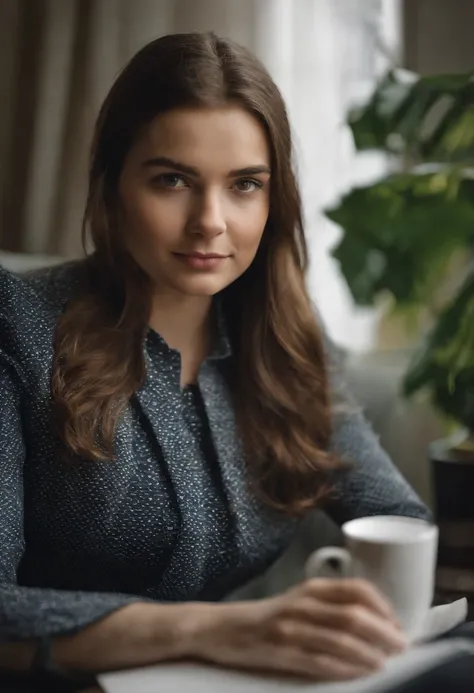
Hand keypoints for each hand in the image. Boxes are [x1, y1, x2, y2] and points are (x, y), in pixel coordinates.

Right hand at [186, 578, 406, 680]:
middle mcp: (302, 604)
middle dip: (383, 633)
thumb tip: (374, 625)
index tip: (397, 623)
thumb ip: (328, 608)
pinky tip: (358, 674)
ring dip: (369, 654)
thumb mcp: (297, 602)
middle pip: (354, 615)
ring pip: (341, 639)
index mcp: (310, 588)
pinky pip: (320, 661)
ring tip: (383, 663)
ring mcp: (290, 628)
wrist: (219, 628)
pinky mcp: (280, 652)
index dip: (383, 607)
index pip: (356, 589)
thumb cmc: (265, 618)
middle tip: (399, 647)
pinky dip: (345, 669)